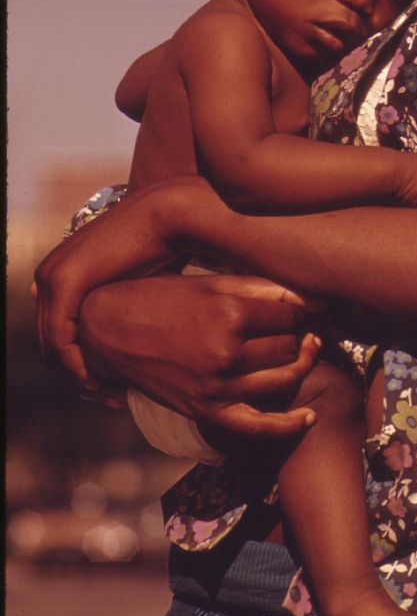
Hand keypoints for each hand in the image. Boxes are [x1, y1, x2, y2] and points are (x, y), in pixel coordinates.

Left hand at [34, 176, 223, 388]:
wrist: (167, 216)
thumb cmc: (163, 249)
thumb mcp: (134, 286)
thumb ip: (118, 307)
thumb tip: (125, 335)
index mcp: (62, 276)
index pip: (57, 335)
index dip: (78, 367)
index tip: (106, 388)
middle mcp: (48, 276)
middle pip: (50, 345)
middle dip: (76, 378)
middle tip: (106, 399)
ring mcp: (51, 277)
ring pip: (50, 348)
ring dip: (75, 377)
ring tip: (105, 395)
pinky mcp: (63, 281)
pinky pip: (59, 339)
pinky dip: (74, 365)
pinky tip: (97, 380)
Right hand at [80, 273, 323, 437]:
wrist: (108, 332)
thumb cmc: (160, 298)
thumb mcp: (210, 283)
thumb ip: (260, 288)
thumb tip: (308, 296)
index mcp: (229, 314)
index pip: (290, 315)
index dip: (300, 310)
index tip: (299, 307)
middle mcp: (226, 353)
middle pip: (289, 347)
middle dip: (300, 335)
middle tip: (302, 327)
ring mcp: (216, 387)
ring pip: (283, 380)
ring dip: (301, 365)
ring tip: (305, 352)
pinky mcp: (205, 411)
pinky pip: (257, 426)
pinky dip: (288, 426)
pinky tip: (309, 418)